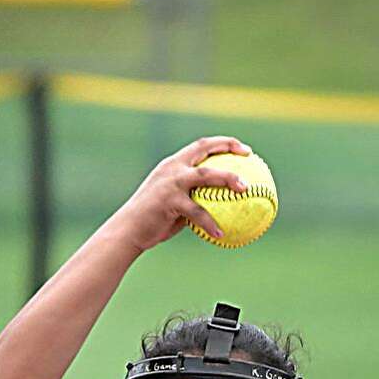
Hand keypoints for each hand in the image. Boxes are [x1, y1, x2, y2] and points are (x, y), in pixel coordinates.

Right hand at [114, 137, 251, 250]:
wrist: (129, 229)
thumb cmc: (154, 221)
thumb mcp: (175, 206)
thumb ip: (194, 201)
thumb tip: (218, 210)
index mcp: (174, 165)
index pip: (201, 146)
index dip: (222, 143)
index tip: (243, 149)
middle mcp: (173, 167)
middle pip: (204, 148)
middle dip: (227, 146)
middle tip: (248, 155)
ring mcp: (171, 182)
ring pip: (205, 175)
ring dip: (227, 178)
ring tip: (245, 189)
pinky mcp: (169, 200)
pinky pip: (196, 211)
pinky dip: (210, 223)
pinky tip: (221, 234)